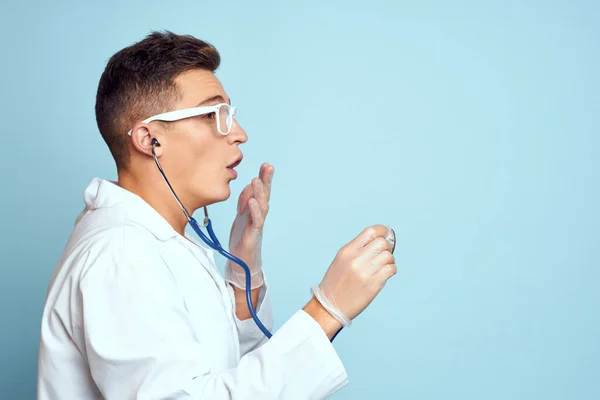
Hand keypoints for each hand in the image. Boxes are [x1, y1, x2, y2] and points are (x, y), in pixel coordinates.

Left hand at [224, 162, 274, 288]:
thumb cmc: (242, 240)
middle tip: (268, 166)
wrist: (241, 263)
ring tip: (257, 180)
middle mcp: (258, 216)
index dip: (264, 179)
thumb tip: (249, 187)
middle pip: (265, 196)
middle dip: (266, 181)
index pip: (261, 191)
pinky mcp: (253, 235)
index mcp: (254, 210)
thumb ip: (245, 202)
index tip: (266, 165)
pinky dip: (254, 211)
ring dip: (260, 193)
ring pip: (261, 207)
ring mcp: (257, 225)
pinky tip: (252, 201)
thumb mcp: (241, 217)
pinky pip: (255, 221)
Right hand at [312, 225, 396, 326]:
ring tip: (384, 266)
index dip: (382, 231)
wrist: (329, 306)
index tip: (386, 234)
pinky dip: (391, 270)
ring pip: (388, 256)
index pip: (370, 232)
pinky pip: (390, 269)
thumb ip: (357, 249)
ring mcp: (365, 272)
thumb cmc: (335, 283)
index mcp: (347, 251)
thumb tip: (379, 240)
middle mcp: (356, 259)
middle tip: (384, 253)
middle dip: (387, 247)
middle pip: (382, 243)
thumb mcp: (341, 260)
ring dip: (390, 260)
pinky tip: (385, 273)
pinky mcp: (373, 284)